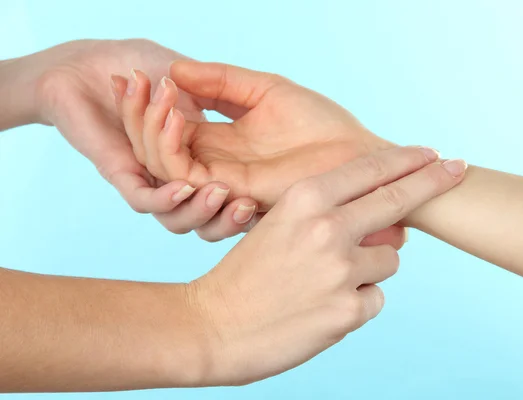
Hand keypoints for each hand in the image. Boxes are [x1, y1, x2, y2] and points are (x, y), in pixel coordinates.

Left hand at [32, 39, 254, 237]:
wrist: (88, 60)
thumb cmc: (140, 66)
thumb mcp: (195, 85)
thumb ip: (219, 97)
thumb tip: (249, 119)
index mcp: (194, 161)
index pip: (222, 198)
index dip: (243, 205)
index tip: (265, 198)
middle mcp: (171, 178)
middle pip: (203, 216)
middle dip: (227, 218)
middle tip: (248, 204)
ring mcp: (146, 179)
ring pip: (175, 217)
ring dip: (199, 209)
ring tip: (221, 194)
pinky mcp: (120, 174)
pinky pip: (143, 198)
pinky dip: (164, 196)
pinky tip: (184, 186)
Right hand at [111, 61, 394, 212]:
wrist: (358, 156)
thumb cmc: (323, 126)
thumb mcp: (266, 90)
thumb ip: (222, 81)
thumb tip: (175, 69)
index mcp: (218, 142)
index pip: (163, 128)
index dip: (142, 103)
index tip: (131, 73)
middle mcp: (214, 165)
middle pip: (151, 151)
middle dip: (135, 116)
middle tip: (133, 82)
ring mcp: (221, 182)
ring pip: (159, 170)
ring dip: (148, 134)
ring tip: (160, 100)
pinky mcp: (233, 193)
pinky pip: (185, 181)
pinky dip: (170, 154)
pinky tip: (176, 122)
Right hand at [185, 147, 466, 385]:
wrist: (215, 325)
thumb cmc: (245, 274)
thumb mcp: (277, 226)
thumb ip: (329, 217)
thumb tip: (389, 224)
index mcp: (304, 199)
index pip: (370, 171)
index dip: (407, 161)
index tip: (433, 154)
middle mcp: (328, 228)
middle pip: (399, 199)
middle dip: (433, 181)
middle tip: (459, 168)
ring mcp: (341, 269)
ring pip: (389, 257)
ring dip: (370, 265)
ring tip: (326, 280)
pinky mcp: (348, 310)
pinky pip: (375, 296)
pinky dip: (357, 300)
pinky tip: (322, 306)